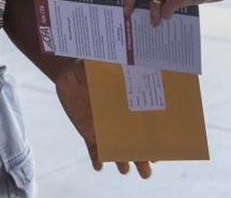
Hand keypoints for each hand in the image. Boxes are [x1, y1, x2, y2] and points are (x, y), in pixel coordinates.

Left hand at [54, 60, 152, 177]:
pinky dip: (96, 159)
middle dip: (141, 159)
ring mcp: (105, 129)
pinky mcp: (88, 133)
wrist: (70, 75)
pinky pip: (94, 150)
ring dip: (121, 162)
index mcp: (128, 106)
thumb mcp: (101, 63)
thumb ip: (110, 63)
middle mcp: (120, 121)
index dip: (152, 140)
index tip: (159, 151)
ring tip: (125, 170)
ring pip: (117, 151)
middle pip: (135, 144)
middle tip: (147, 172)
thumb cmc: (92, 68)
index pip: (145, 126)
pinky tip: (99, 166)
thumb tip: (122, 57)